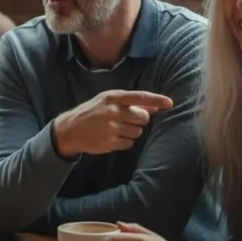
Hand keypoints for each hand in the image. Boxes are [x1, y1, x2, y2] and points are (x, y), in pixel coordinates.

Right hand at [52, 90, 172, 156]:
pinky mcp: (109, 143)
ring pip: (137, 132)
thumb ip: (131, 103)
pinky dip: (124, 141)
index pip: (140, 97)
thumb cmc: (93, 112)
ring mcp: (111, 128)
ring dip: (132, 131)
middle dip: (139, 120)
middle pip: (143, 118)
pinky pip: (129, 143)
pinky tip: (112, 137)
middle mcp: (113, 111)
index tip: (170, 103)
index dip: (157, 99)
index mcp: (113, 97)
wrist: (70, 129)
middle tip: (127, 120)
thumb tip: (155, 106)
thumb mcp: (108, 101)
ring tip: (117, 128)